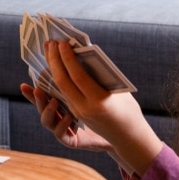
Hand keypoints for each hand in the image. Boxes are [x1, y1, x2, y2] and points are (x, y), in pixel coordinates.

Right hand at [19, 82, 111, 151]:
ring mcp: (63, 128)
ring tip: (54, 102)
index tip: (23, 85)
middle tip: (37, 89)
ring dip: (47, 111)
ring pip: (47, 121)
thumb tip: (75, 56)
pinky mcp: (72, 140)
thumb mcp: (92, 91)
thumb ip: (82, 79)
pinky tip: (69, 118)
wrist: (118, 133)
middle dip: (36, 97)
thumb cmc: (106, 109)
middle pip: (41, 106)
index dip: (31, 90)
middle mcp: (58, 114)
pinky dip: (62, 126)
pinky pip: (62, 134)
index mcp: (60, 101)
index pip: (42, 94)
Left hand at [42, 40, 163, 176]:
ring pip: (59, 87)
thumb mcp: (118, 91)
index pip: (77, 76)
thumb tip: (83, 52)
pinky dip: (57, 77)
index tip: (62, 42)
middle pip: (63, 81)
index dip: (68, 58)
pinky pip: (63, 93)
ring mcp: (78, 112)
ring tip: (49, 50)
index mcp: (99, 101)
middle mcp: (85, 108)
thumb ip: (101, 75)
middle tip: (51, 42)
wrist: (128, 137)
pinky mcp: (75, 113)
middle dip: (54, 60)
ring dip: (52, 67)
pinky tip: (55, 64)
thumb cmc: (128, 109)